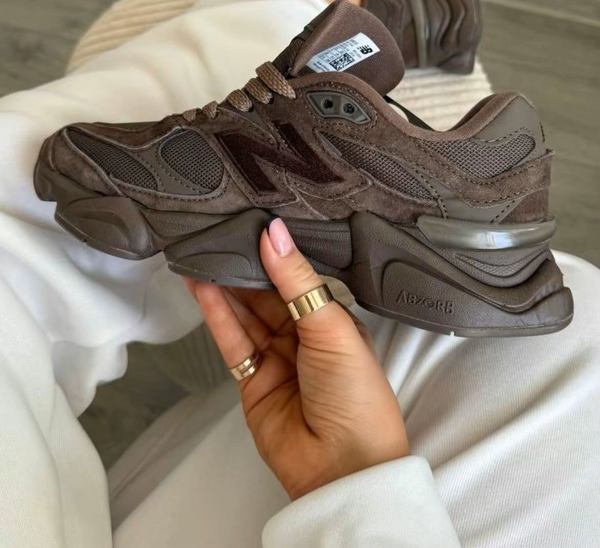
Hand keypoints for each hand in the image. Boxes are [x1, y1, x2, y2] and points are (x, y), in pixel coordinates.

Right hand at [186, 216, 409, 500]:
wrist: (343, 469)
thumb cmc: (354, 392)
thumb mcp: (331, 327)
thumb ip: (297, 280)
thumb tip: (274, 231)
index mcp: (332, 321)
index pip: (298, 279)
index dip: (275, 255)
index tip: (251, 223)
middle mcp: (304, 337)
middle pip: (267, 295)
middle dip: (244, 267)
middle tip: (218, 234)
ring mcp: (276, 359)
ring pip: (246, 314)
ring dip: (224, 286)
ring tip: (201, 253)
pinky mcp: (251, 382)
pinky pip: (232, 340)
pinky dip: (217, 314)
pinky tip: (202, 287)